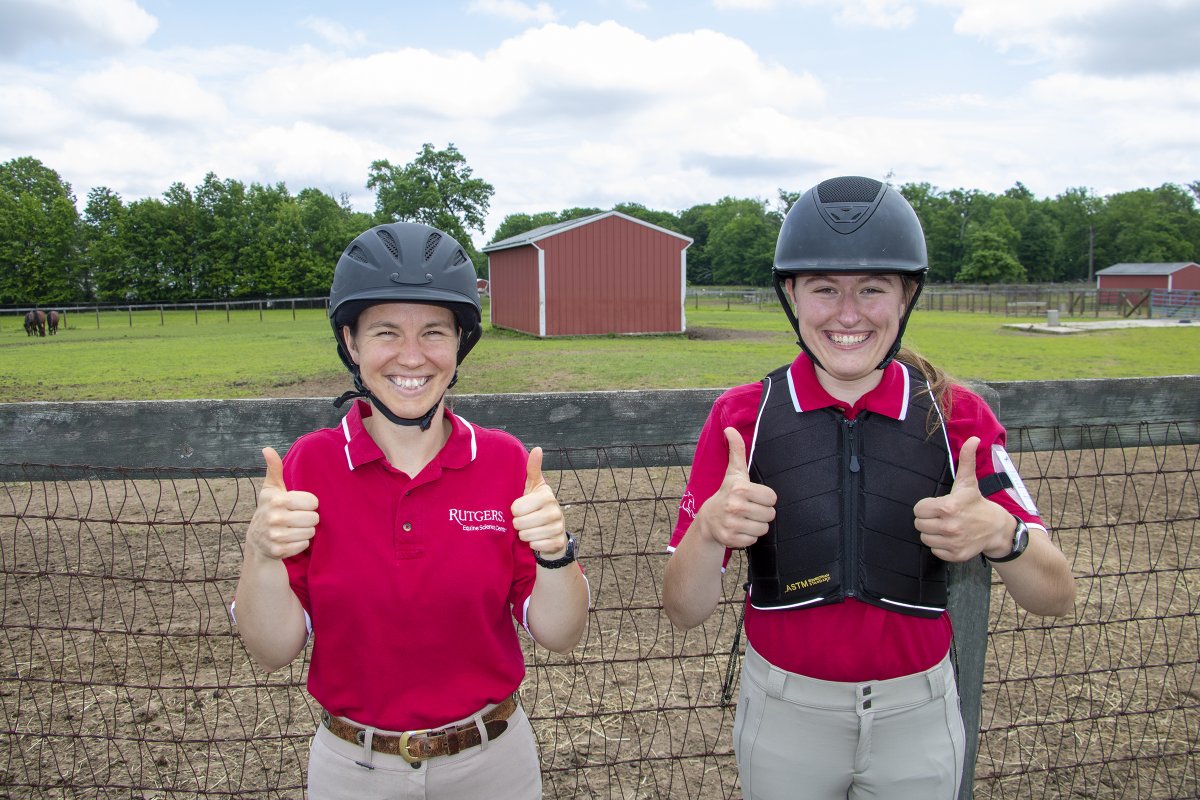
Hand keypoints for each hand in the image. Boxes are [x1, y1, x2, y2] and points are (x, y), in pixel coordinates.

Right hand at [245, 447, 319, 559]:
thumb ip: (274, 469)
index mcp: (277, 500)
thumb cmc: (270, 509)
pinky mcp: (278, 551)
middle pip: (314, 518)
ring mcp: (275, 536)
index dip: (309, 504)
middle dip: (309, 518)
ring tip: (294, 528)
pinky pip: (303, 545)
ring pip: (310, 533)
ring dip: (305, 531)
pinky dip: (300, 544)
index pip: (313, 502)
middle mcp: (275, 518)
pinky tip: (290, 539)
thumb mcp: (271, 489)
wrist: (257, 540)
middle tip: (298, 518)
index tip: (299, 505)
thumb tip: (267, 449)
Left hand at [511, 447, 567, 556]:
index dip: (514, 510)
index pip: (516, 508)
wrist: (553, 531)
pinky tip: (538, 538)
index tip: (521, 508)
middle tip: (525, 520)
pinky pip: (535, 546)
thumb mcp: (534, 487)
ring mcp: (558, 527)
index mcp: (546, 495)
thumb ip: (532, 469)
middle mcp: (555, 510)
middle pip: (520, 523)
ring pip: (526, 536)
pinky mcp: (557, 543)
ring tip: (531, 528)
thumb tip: (538, 449)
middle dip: (518, 524)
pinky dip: (533, 544)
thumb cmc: (537, 506)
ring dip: (525, 534)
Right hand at [697, 428, 776, 548]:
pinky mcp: (731, 540)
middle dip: (762, 512)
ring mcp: (732, 524)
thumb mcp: (734, 472)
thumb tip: (730, 428)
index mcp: (740, 488)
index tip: (753, 497)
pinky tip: (740, 529)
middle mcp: (735, 506)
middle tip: (749, 509)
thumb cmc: (727, 492)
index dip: (765, 498)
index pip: (772, 498)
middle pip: (770, 514)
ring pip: (764, 529)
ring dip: (757, 525)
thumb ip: (736, 450)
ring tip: (745, 519)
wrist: (708, 519)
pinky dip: (749, 536)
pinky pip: (754, 540)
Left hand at [913, 437, 1011, 561]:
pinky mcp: (955, 555)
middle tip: (941, 516)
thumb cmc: (976, 503)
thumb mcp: (968, 481)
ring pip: (925, 538)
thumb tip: (973, 438)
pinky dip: (940, 545)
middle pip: (919, 525)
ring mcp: (953, 542)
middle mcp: (949, 527)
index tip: (937, 506)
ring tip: (945, 526)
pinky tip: (950, 537)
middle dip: (928, 520)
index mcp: (948, 507)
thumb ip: (966, 460)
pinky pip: (934, 551)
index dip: (926, 507)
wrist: (996, 528)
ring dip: (933, 533)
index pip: (918, 510)